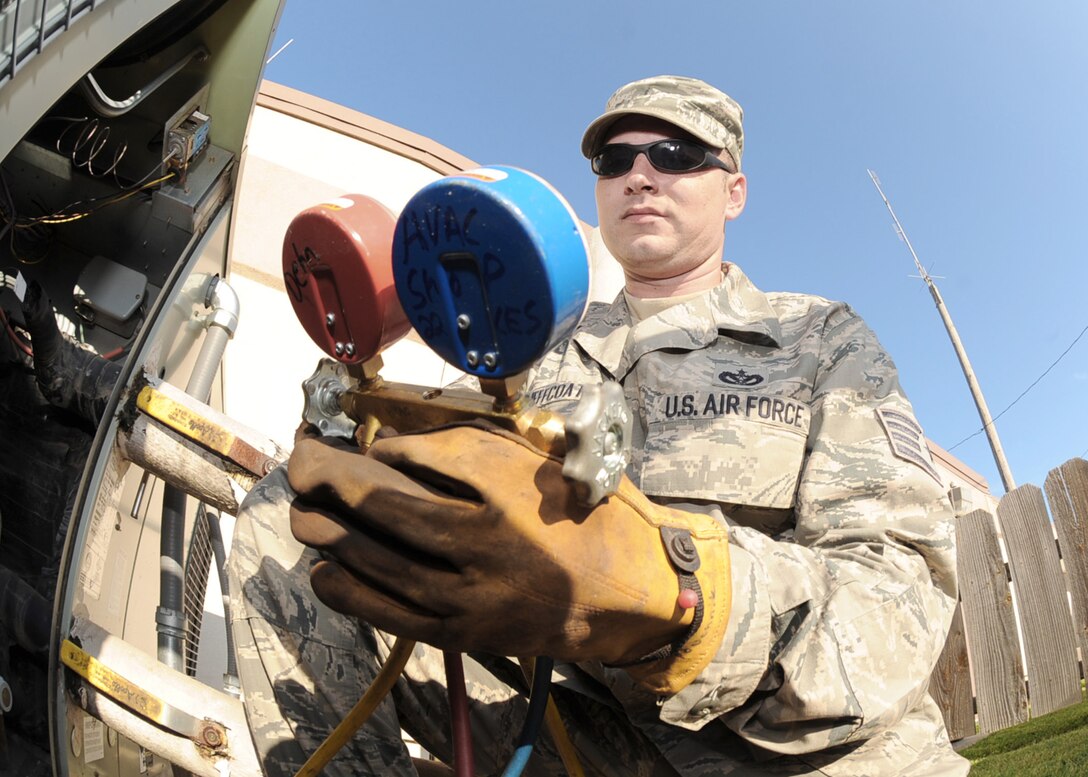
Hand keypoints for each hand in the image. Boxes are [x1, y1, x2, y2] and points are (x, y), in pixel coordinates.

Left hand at [288, 423, 730, 693]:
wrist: (626, 594)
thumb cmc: (586, 516)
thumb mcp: (540, 466)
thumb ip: (470, 453)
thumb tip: (394, 449)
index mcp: (507, 499)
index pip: (417, 467)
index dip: (369, 454)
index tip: (344, 443)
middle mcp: (484, 550)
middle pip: (383, 514)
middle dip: (330, 488)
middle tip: (300, 466)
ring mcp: (470, 600)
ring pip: (376, 566)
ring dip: (329, 537)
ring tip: (303, 515)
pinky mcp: (462, 635)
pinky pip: (388, 614)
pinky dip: (349, 590)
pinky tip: (327, 569)